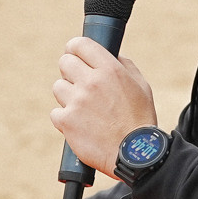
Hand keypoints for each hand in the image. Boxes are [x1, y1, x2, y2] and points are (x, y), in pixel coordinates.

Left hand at [51, 37, 156, 176]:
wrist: (135, 154)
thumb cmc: (140, 120)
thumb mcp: (141, 86)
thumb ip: (123, 66)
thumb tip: (110, 55)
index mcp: (109, 69)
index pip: (80, 44)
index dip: (75, 48)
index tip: (74, 54)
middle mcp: (91, 82)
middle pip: (64, 62)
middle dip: (70, 71)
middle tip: (79, 84)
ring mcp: (76, 101)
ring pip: (58, 87)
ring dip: (68, 96)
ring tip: (84, 109)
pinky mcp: (66, 121)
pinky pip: (56, 113)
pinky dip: (65, 119)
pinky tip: (80, 125)